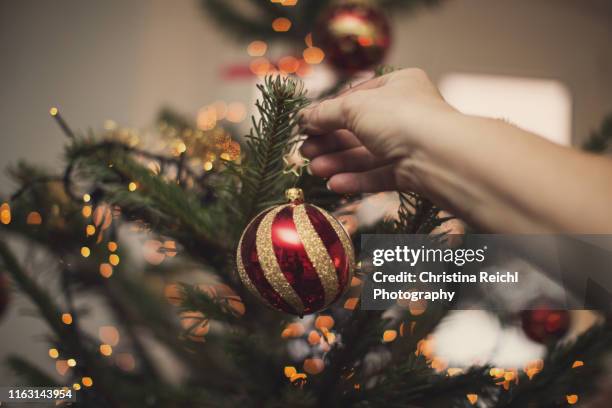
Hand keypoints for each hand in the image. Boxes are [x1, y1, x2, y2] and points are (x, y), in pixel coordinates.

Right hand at [299, 68, 456, 194]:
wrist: (440, 155)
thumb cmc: (400, 117)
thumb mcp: (354, 107)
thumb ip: (326, 113)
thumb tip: (304, 117)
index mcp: (399, 85)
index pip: (357, 96)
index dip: (329, 111)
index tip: (306, 125)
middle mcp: (407, 113)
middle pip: (359, 129)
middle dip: (330, 141)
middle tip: (305, 151)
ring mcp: (411, 144)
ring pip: (368, 155)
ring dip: (339, 162)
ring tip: (315, 170)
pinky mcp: (413, 173)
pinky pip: (380, 175)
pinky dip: (357, 180)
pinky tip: (335, 184)